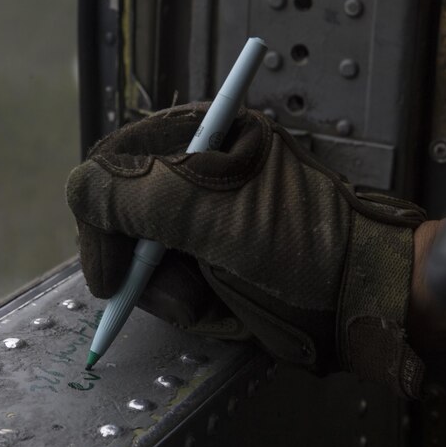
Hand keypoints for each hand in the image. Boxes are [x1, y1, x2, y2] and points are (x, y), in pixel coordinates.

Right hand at [67, 103, 427, 396]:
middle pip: (124, 217)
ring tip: (213, 304)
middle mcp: (199, 171)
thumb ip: (137, 194)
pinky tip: (226, 310)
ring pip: (144, 260)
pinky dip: (191, 307)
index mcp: (205, 135)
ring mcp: (206, 218)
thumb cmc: (303, 250)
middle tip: (179, 298)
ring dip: (171, 293)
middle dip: (145, 268)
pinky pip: (173, 286)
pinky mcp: (214, 258)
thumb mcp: (215, 216)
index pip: (116, 166)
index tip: (111, 277)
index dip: (102, 220)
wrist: (366, 305)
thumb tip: (79, 188)